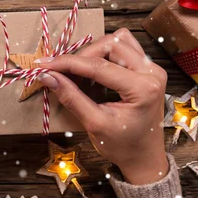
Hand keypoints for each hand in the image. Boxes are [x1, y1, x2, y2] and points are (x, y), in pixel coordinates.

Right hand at [36, 28, 168, 184]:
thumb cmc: (122, 146)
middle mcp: (152, 72)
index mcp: (143, 88)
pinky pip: (124, 47)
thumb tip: (47, 76)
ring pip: (118, 40)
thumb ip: (71, 97)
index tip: (44, 64)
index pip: (99, 66)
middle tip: (61, 71)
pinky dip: (105, 53)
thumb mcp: (94, 124)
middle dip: (82, 56)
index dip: (68, 63)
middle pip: (110, 44)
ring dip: (94, 51)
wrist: (144, 157)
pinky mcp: (148, 68)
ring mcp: (152, 68)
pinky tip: (92, 69)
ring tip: (77, 70)